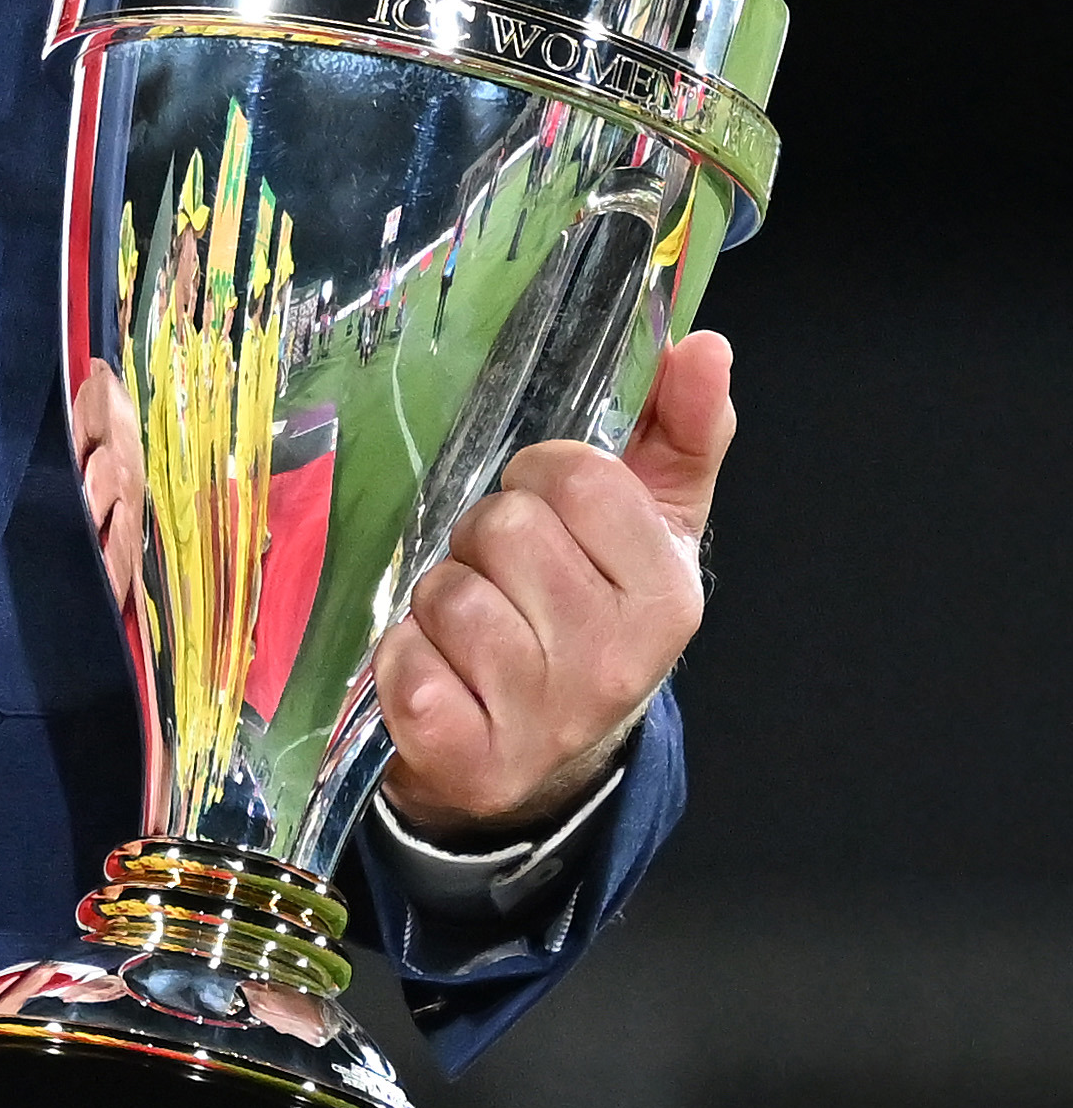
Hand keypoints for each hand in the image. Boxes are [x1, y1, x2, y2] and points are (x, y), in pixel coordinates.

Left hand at [377, 330, 734, 842]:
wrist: (541, 762)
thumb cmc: (589, 620)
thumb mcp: (649, 528)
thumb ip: (680, 432)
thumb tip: (704, 345)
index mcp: (667, 595)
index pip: (573, 475)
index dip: (539, 480)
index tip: (547, 517)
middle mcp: (616, 661)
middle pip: (503, 528)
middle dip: (483, 541)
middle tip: (504, 580)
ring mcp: (543, 717)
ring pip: (448, 593)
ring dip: (439, 601)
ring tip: (472, 632)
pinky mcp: (468, 756)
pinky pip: (404, 664)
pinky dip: (403, 661)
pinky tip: (439, 678)